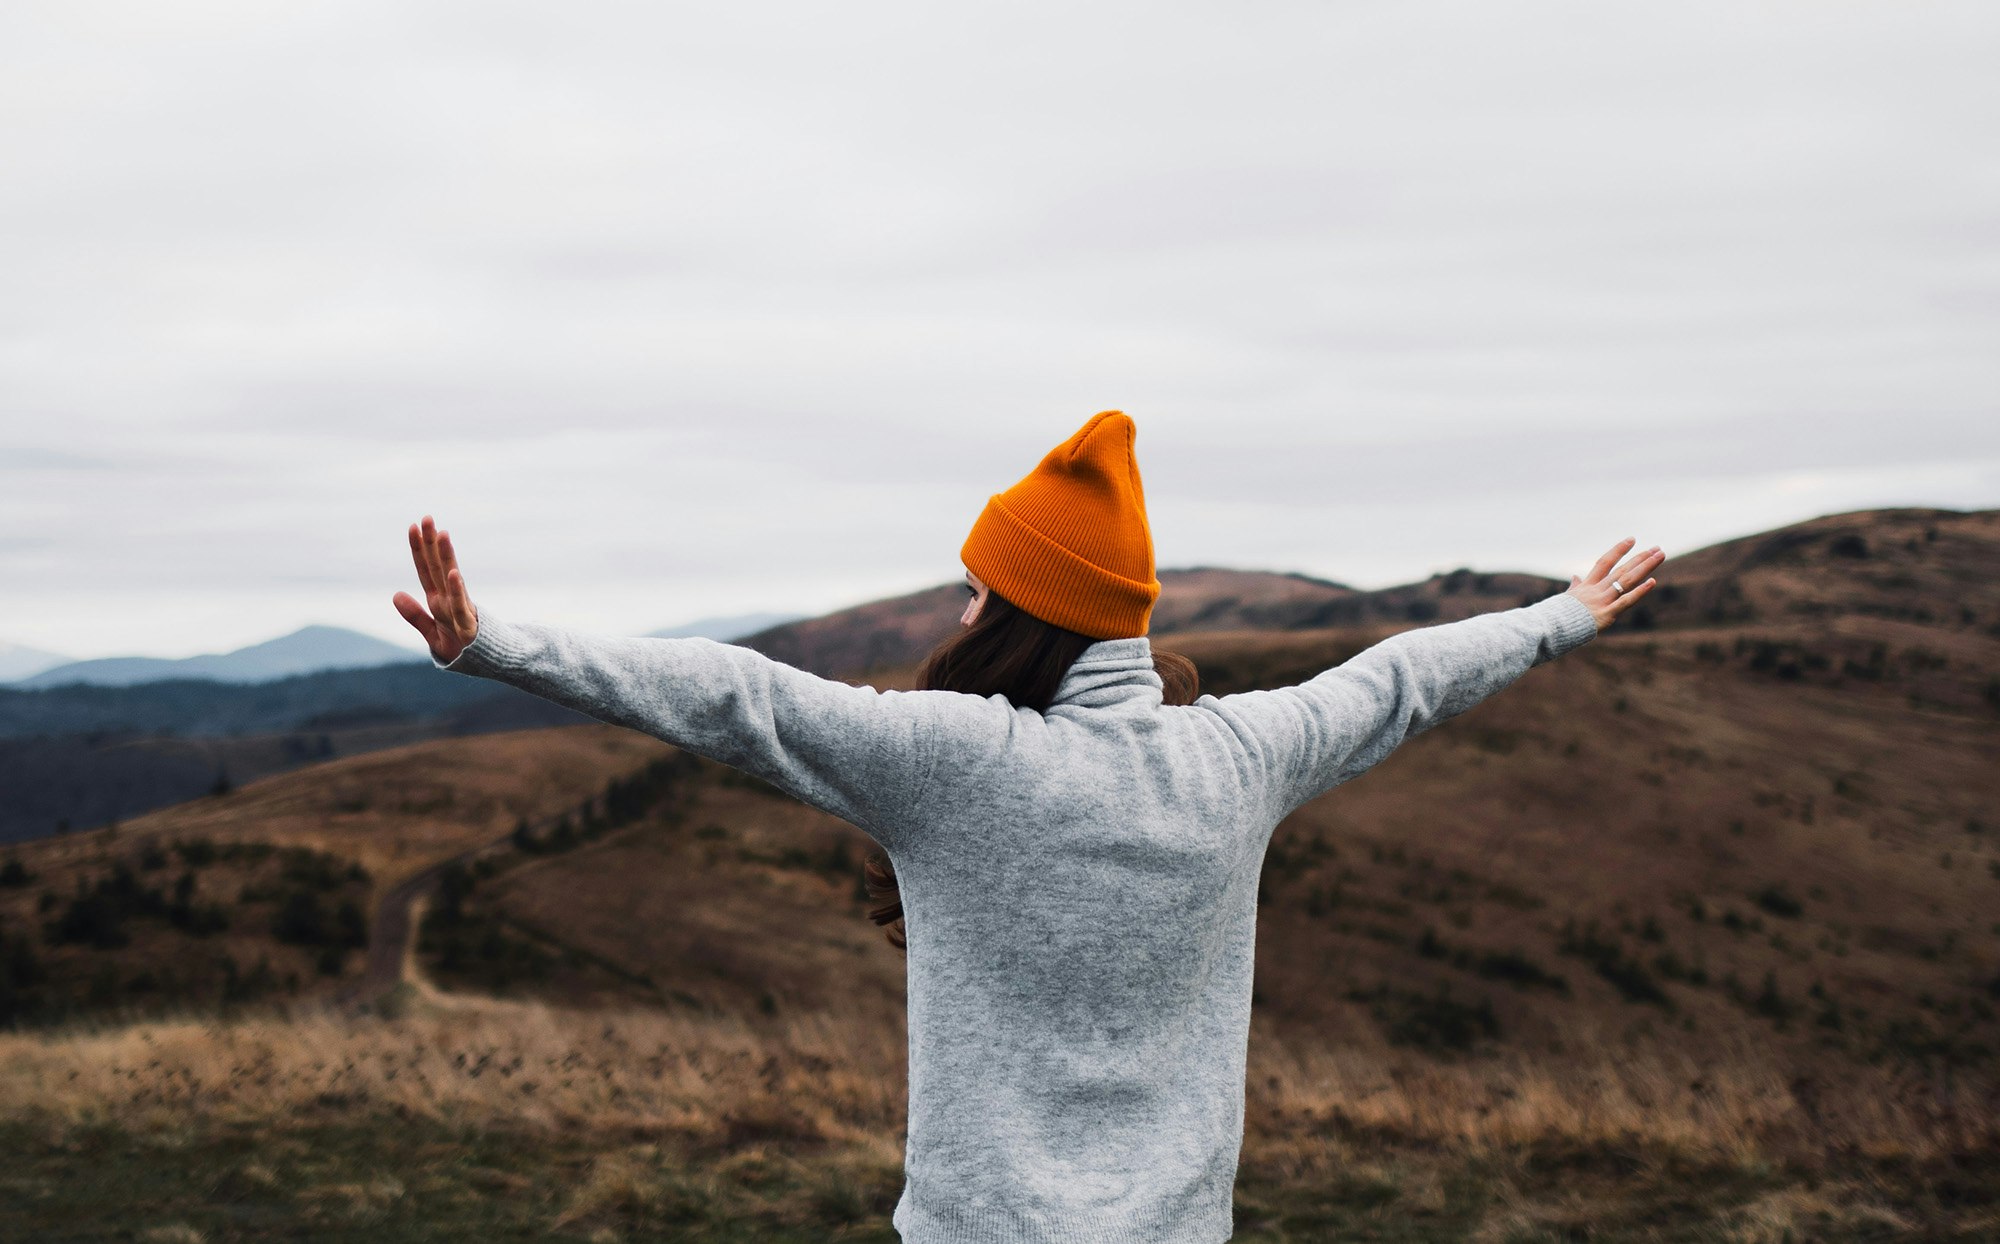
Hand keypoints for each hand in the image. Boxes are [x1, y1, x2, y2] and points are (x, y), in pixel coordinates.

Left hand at [392, 515, 478, 663]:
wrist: (489, 667)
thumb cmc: (462, 649)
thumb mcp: (432, 634)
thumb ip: (415, 615)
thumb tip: (395, 594)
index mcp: (438, 601)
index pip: (426, 570)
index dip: (418, 549)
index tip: (413, 526)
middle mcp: (449, 600)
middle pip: (438, 567)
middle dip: (431, 543)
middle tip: (427, 518)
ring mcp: (460, 610)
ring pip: (450, 579)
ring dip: (445, 556)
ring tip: (441, 534)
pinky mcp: (470, 624)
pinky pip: (461, 605)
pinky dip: (457, 589)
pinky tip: (453, 572)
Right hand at [1566, 538, 1664, 631]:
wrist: (1552, 627)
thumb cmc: (1558, 614)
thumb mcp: (1567, 597)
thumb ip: (1575, 587)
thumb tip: (1575, 578)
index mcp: (1588, 585)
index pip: (1605, 562)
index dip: (1618, 550)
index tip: (1632, 539)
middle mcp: (1597, 589)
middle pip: (1622, 569)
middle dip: (1641, 558)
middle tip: (1657, 549)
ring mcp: (1603, 600)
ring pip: (1627, 580)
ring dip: (1645, 567)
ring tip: (1659, 557)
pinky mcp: (1607, 614)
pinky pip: (1625, 601)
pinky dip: (1639, 591)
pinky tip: (1652, 582)